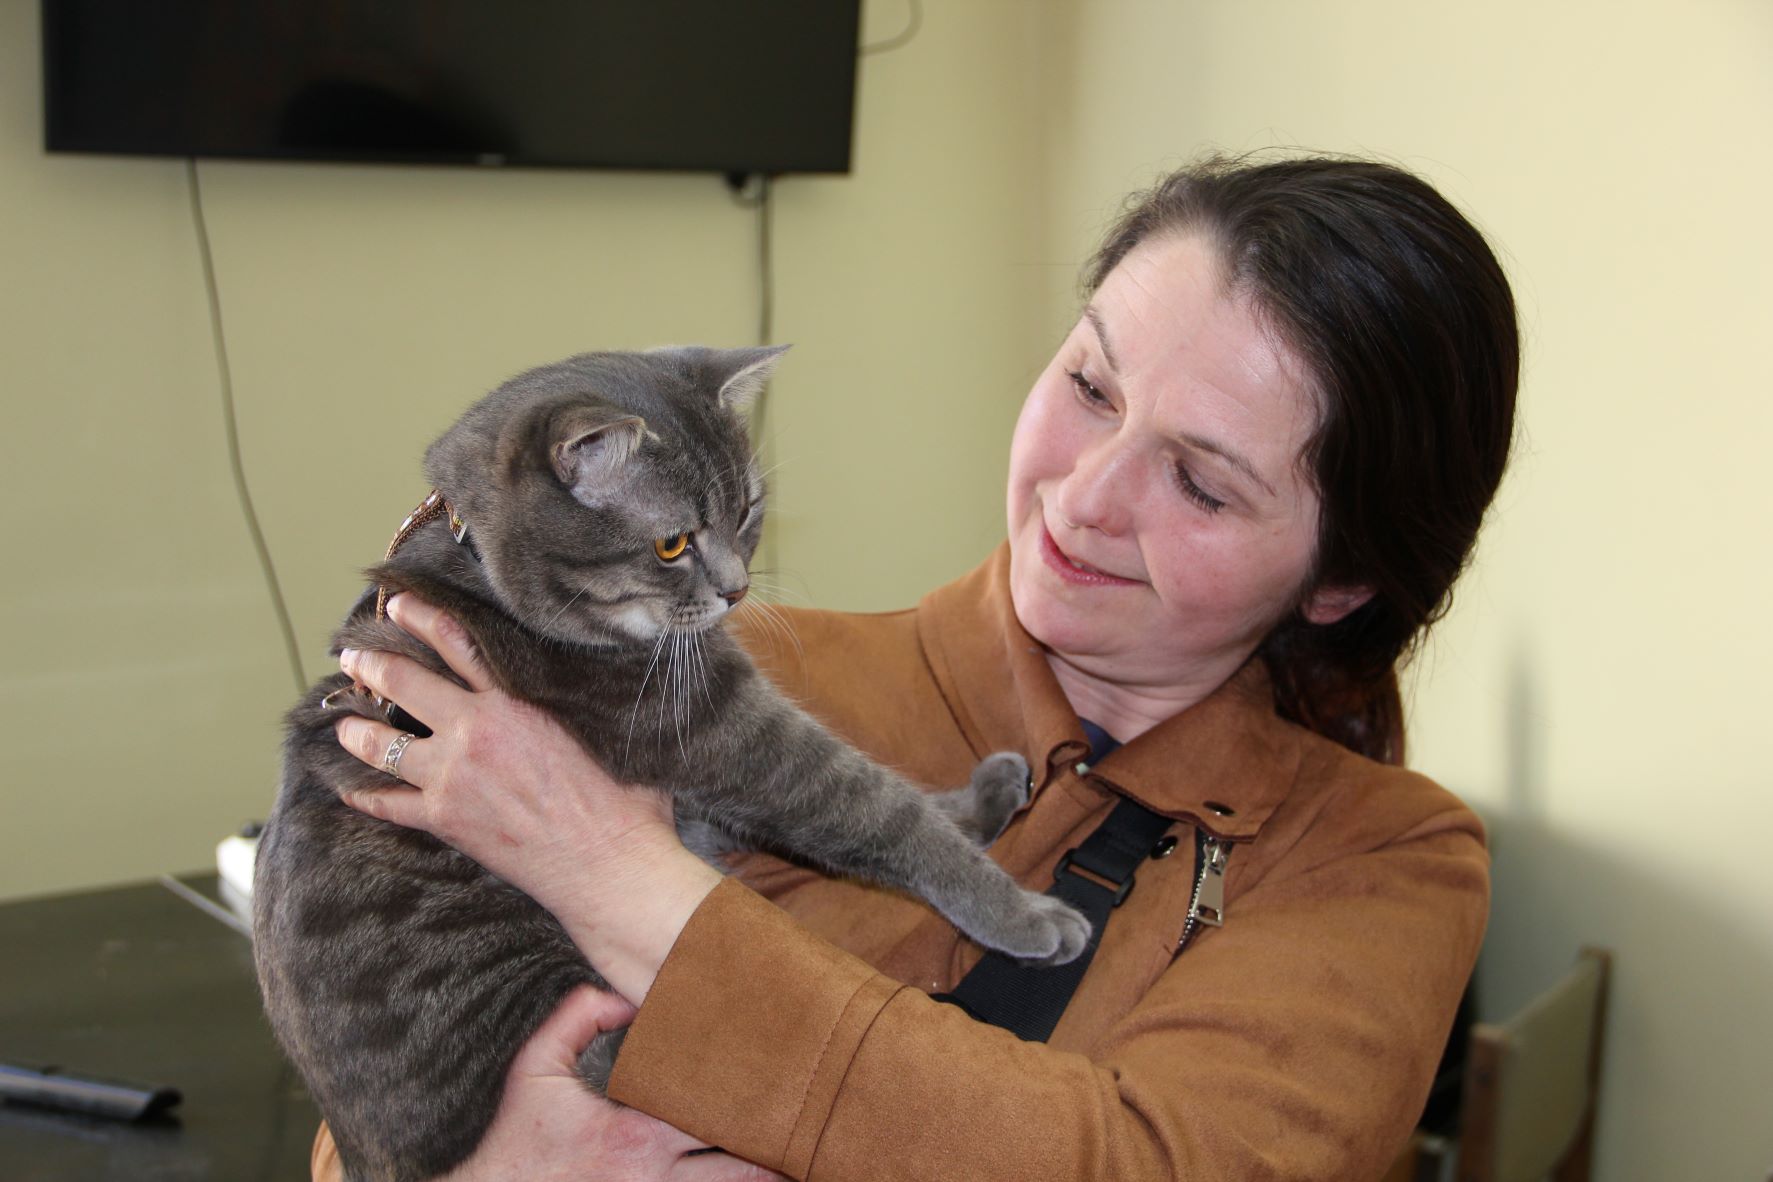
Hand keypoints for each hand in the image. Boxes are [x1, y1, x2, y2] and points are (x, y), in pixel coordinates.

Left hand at [332, 594, 721, 1002]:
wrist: (606, 861)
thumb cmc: (618, 798)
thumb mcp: (596, 727)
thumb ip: (568, 699)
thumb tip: (573, 678)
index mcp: (513, 701)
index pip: (456, 643)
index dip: (421, 617)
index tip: (397, 604)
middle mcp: (474, 731)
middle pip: (404, 684)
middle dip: (370, 665)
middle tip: (352, 657)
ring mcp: (452, 777)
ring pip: (383, 744)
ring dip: (356, 730)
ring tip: (343, 722)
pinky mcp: (444, 819)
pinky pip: (388, 803)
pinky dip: (365, 795)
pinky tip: (351, 790)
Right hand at [439, 987, 786, 1181]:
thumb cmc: (514, 1138)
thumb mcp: (535, 1066)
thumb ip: (577, 1017)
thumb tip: (624, 995)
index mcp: (638, 1134)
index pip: (717, 1114)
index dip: (760, 1102)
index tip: (795, 1083)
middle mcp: (654, 1179)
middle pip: (742, 1171)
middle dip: (782, 1156)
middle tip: (822, 1135)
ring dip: (762, 1181)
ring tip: (804, 1169)